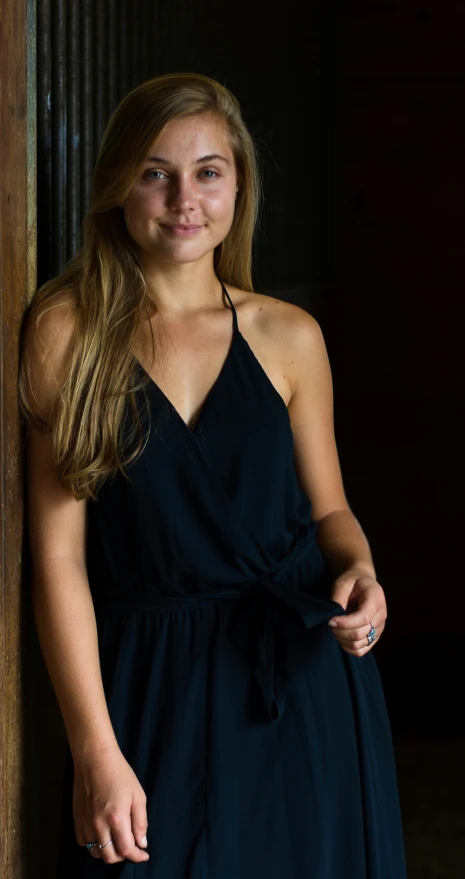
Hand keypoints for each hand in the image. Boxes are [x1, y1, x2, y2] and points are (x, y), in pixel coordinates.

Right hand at [72, 744, 149, 864]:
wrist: (95, 759)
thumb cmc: (120, 774)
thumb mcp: (138, 795)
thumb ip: (141, 821)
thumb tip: (141, 843)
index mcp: (117, 819)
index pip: (126, 850)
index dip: (137, 856)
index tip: (144, 855)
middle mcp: (99, 825)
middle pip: (110, 856)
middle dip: (123, 856)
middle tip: (131, 847)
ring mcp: (85, 823)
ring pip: (95, 851)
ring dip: (108, 851)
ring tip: (117, 841)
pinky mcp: (76, 819)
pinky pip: (83, 842)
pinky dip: (93, 844)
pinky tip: (101, 834)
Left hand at [327, 568, 386, 656]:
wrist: (362, 583)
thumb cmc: (352, 581)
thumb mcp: (343, 583)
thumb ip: (339, 598)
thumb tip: (333, 616)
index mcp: (376, 599)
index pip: (363, 618)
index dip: (345, 623)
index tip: (330, 620)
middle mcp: (382, 615)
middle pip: (362, 633)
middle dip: (341, 632)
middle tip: (330, 623)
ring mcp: (380, 627)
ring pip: (361, 644)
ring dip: (343, 640)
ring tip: (335, 629)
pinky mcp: (375, 636)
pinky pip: (363, 650)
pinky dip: (350, 648)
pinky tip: (341, 638)